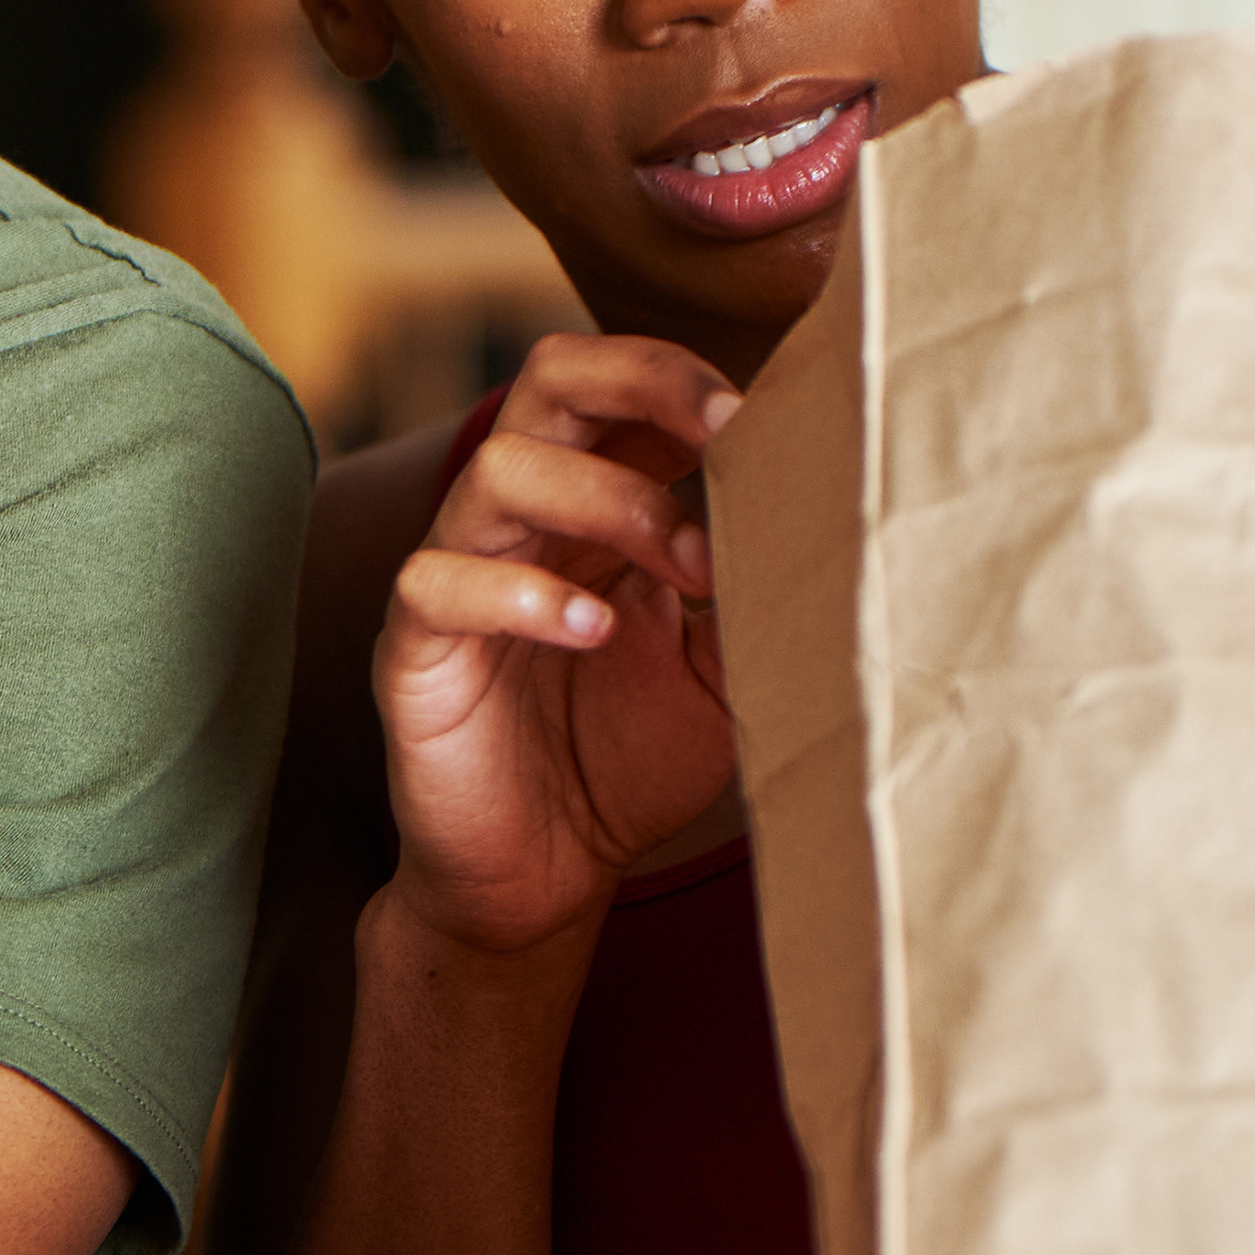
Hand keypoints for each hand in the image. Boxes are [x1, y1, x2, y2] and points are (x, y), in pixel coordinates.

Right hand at [375, 334, 743, 959]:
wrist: (544, 878)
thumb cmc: (629, 760)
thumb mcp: (723, 673)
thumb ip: (757, 598)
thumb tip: (841, 530)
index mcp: (597, 503)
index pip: (624, 387)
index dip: (693, 380)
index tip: (778, 419)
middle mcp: (524, 518)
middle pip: (550, 376)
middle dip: (645, 381)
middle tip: (730, 431)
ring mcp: (461, 571)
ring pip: (501, 469)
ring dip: (609, 501)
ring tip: (688, 570)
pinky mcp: (414, 647)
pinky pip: (437, 580)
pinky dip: (521, 594)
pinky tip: (591, 631)